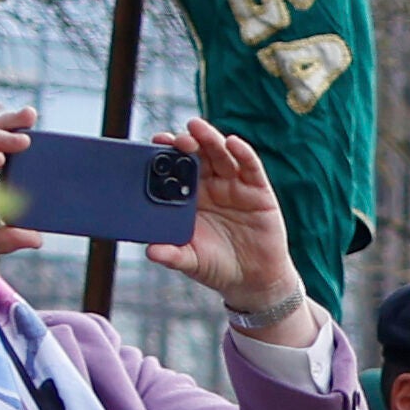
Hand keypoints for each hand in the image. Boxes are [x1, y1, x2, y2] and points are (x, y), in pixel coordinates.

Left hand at [174, 119, 312, 337]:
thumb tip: (151, 252)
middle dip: (188, 141)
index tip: (156, 143)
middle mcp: (210, 185)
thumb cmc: (216, 266)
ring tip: (198, 128)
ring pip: (221, 155)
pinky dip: (243, 153)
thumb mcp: (191, 261)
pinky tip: (234, 143)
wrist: (252, 280)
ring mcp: (235, 186)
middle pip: (198, 154)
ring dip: (211, 139)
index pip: (175, 166)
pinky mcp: (258, 191)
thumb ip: (172, 255)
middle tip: (179, 138)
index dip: (166, 152)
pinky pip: (250, 167)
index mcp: (188, 197)